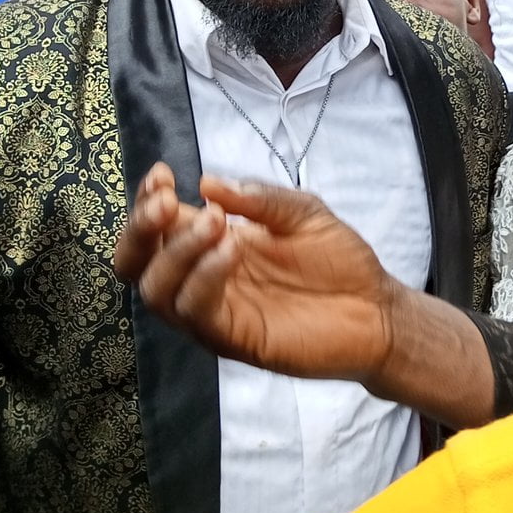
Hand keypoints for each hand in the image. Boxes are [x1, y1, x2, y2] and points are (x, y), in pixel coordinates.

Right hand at [114, 164, 397, 382]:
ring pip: (157, 290)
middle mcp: (201, 278)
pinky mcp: (232, 338)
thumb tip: (207, 183)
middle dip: (138, 228)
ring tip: (215, 222)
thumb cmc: (337, 260)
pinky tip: (232, 250)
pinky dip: (204, 278)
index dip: (146, 200)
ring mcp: (213, 311)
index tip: (163, 174)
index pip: (156, 226)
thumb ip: (257, 198)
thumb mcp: (301, 211)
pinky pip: (196, 312)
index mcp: (210, 243)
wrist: (377, 309)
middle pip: (135, 263)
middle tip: (167, 201)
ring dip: (175, 251)